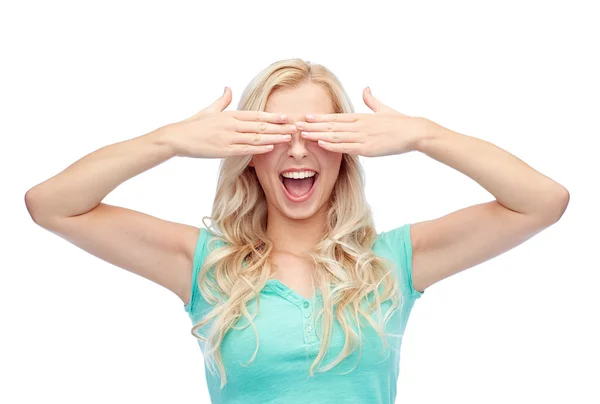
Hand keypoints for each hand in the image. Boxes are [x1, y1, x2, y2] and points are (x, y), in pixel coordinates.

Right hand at [165, 87, 294, 157]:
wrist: (178, 137)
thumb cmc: (194, 124)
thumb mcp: (210, 110)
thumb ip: (222, 101)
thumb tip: (228, 88)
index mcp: (230, 115)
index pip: (256, 115)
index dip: (273, 116)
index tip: (286, 117)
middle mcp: (232, 125)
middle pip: (260, 126)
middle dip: (279, 127)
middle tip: (295, 128)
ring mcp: (228, 138)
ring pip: (256, 137)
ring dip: (274, 138)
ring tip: (288, 138)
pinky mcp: (224, 150)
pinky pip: (245, 149)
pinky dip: (259, 148)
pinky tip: (270, 148)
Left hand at [296, 87, 428, 156]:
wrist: (414, 131)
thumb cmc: (399, 122)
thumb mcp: (383, 109)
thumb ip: (371, 100)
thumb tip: (366, 88)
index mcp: (360, 117)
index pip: (335, 117)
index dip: (319, 117)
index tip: (305, 116)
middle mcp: (358, 125)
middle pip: (330, 125)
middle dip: (311, 125)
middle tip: (294, 124)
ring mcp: (362, 136)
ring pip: (334, 135)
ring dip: (316, 134)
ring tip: (301, 134)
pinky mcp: (367, 148)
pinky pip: (346, 147)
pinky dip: (332, 145)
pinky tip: (320, 143)